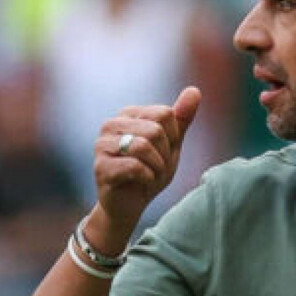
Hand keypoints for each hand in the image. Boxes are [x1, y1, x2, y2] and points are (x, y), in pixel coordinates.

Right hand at [89, 87, 200, 243]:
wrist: (131, 205)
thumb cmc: (151, 171)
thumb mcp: (172, 144)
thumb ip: (181, 118)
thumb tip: (195, 90)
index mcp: (129, 114)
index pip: (165, 114)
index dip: (173, 138)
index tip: (163, 152)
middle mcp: (111, 124)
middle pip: (156, 130)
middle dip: (164, 154)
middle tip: (155, 167)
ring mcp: (102, 145)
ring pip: (144, 146)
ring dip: (156, 167)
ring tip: (149, 174)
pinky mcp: (100, 167)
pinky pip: (135, 167)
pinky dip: (146, 178)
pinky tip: (139, 182)